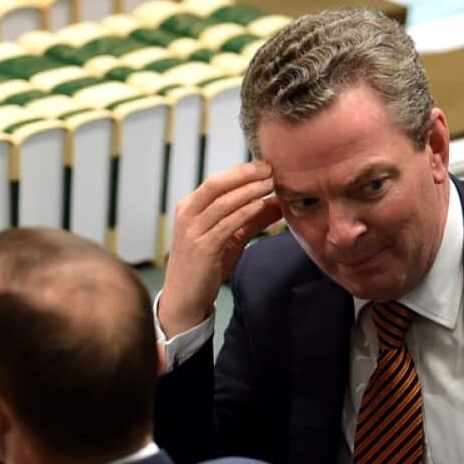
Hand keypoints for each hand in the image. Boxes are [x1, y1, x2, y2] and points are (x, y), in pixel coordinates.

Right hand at [160, 161, 282, 335]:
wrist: (185, 298)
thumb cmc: (206, 265)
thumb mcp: (230, 237)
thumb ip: (252, 219)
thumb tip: (279, 202)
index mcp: (190, 207)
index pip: (217, 181)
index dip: (241, 171)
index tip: (266, 166)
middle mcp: (187, 215)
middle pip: (216, 185)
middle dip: (245, 175)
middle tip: (270, 169)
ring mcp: (192, 232)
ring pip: (222, 203)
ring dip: (248, 191)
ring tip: (270, 184)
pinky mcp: (201, 248)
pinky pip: (225, 225)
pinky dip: (244, 213)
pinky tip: (260, 206)